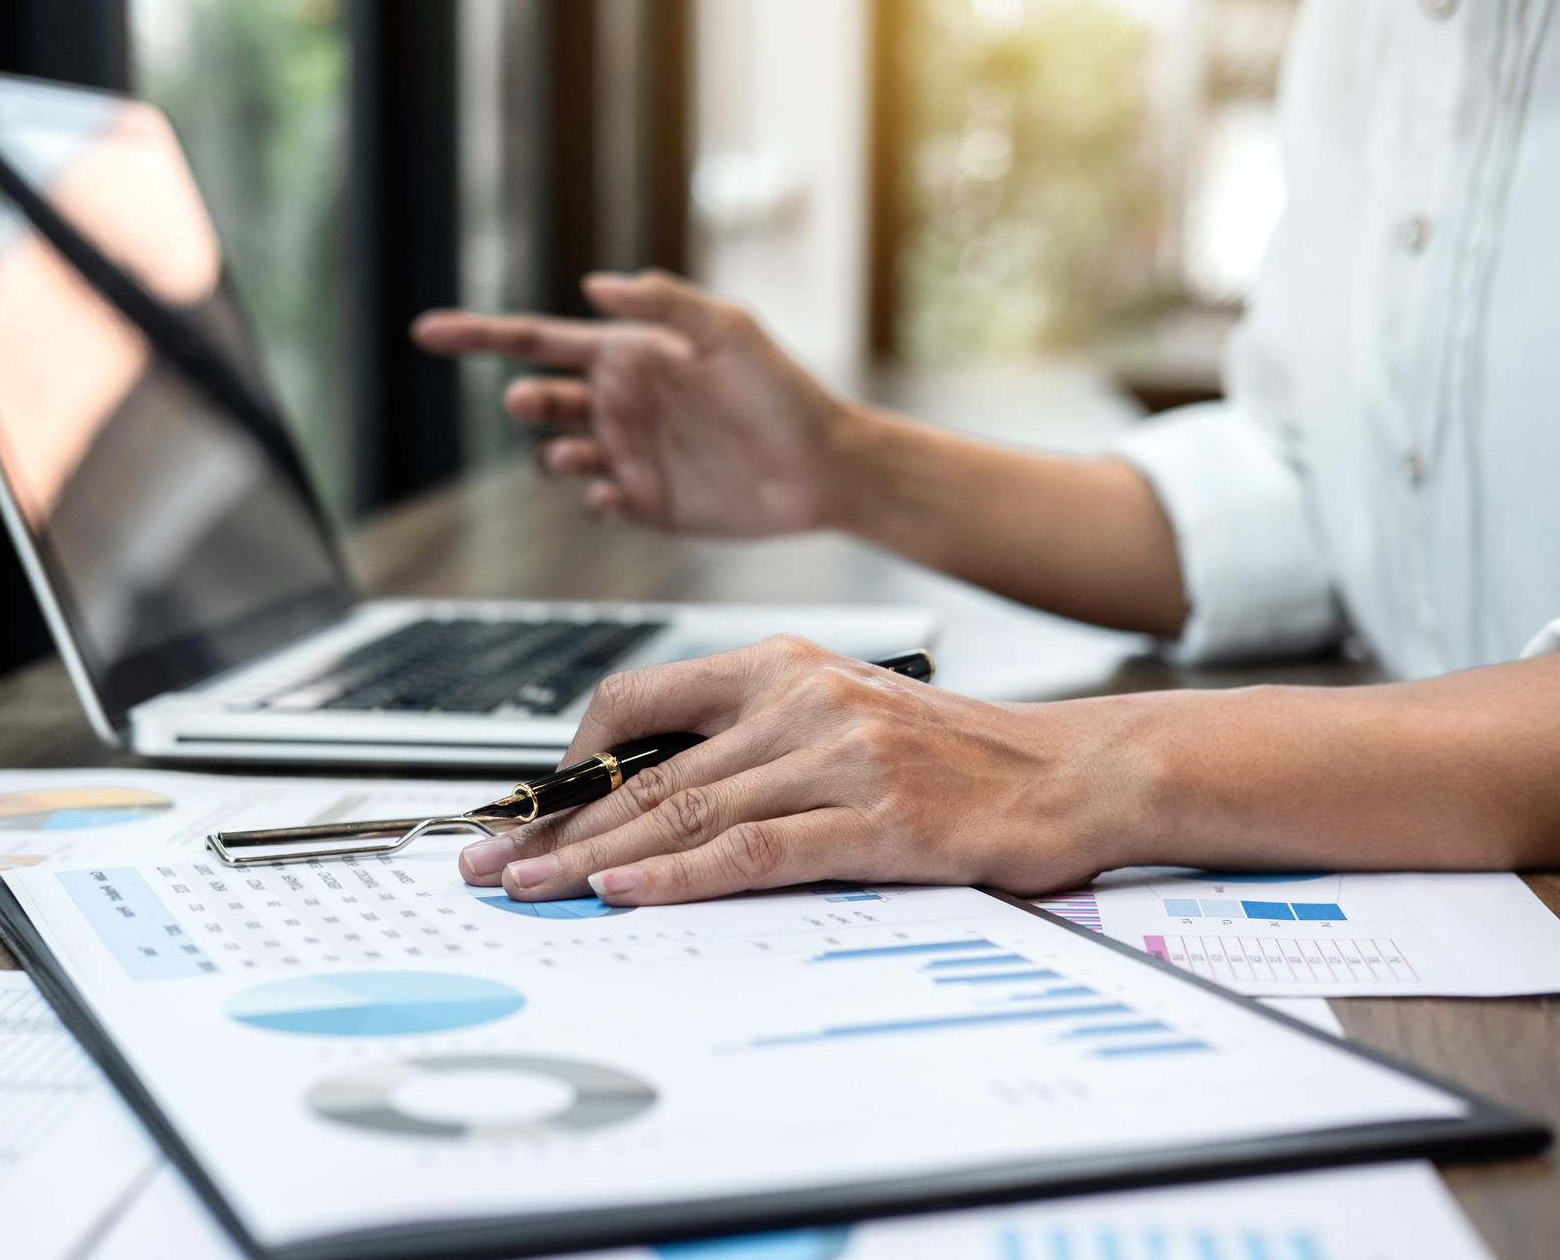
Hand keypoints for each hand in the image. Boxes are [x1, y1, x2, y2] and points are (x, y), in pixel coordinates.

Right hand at [411, 271, 851, 536]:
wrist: (823, 466)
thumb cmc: (782, 389)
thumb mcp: (729, 330)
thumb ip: (663, 304)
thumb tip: (593, 286)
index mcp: (628, 353)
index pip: (537, 341)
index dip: (479, 336)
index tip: (426, 332)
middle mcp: (619, 402)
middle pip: (537, 401)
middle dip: (525, 402)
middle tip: (538, 404)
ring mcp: (628, 454)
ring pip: (555, 456)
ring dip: (555, 454)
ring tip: (584, 454)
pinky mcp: (646, 504)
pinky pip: (595, 502)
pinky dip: (593, 498)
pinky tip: (619, 493)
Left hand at [455, 636, 1147, 904]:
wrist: (1072, 770)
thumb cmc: (955, 755)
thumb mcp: (845, 718)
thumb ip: (754, 744)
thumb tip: (652, 800)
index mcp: (784, 667)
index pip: (642, 701)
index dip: (573, 758)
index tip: (528, 809)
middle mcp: (801, 700)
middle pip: (648, 770)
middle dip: (556, 823)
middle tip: (487, 859)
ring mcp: (838, 758)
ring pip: (685, 811)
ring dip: (593, 858)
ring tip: (528, 889)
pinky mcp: (876, 821)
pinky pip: (754, 850)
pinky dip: (679, 874)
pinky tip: (624, 892)